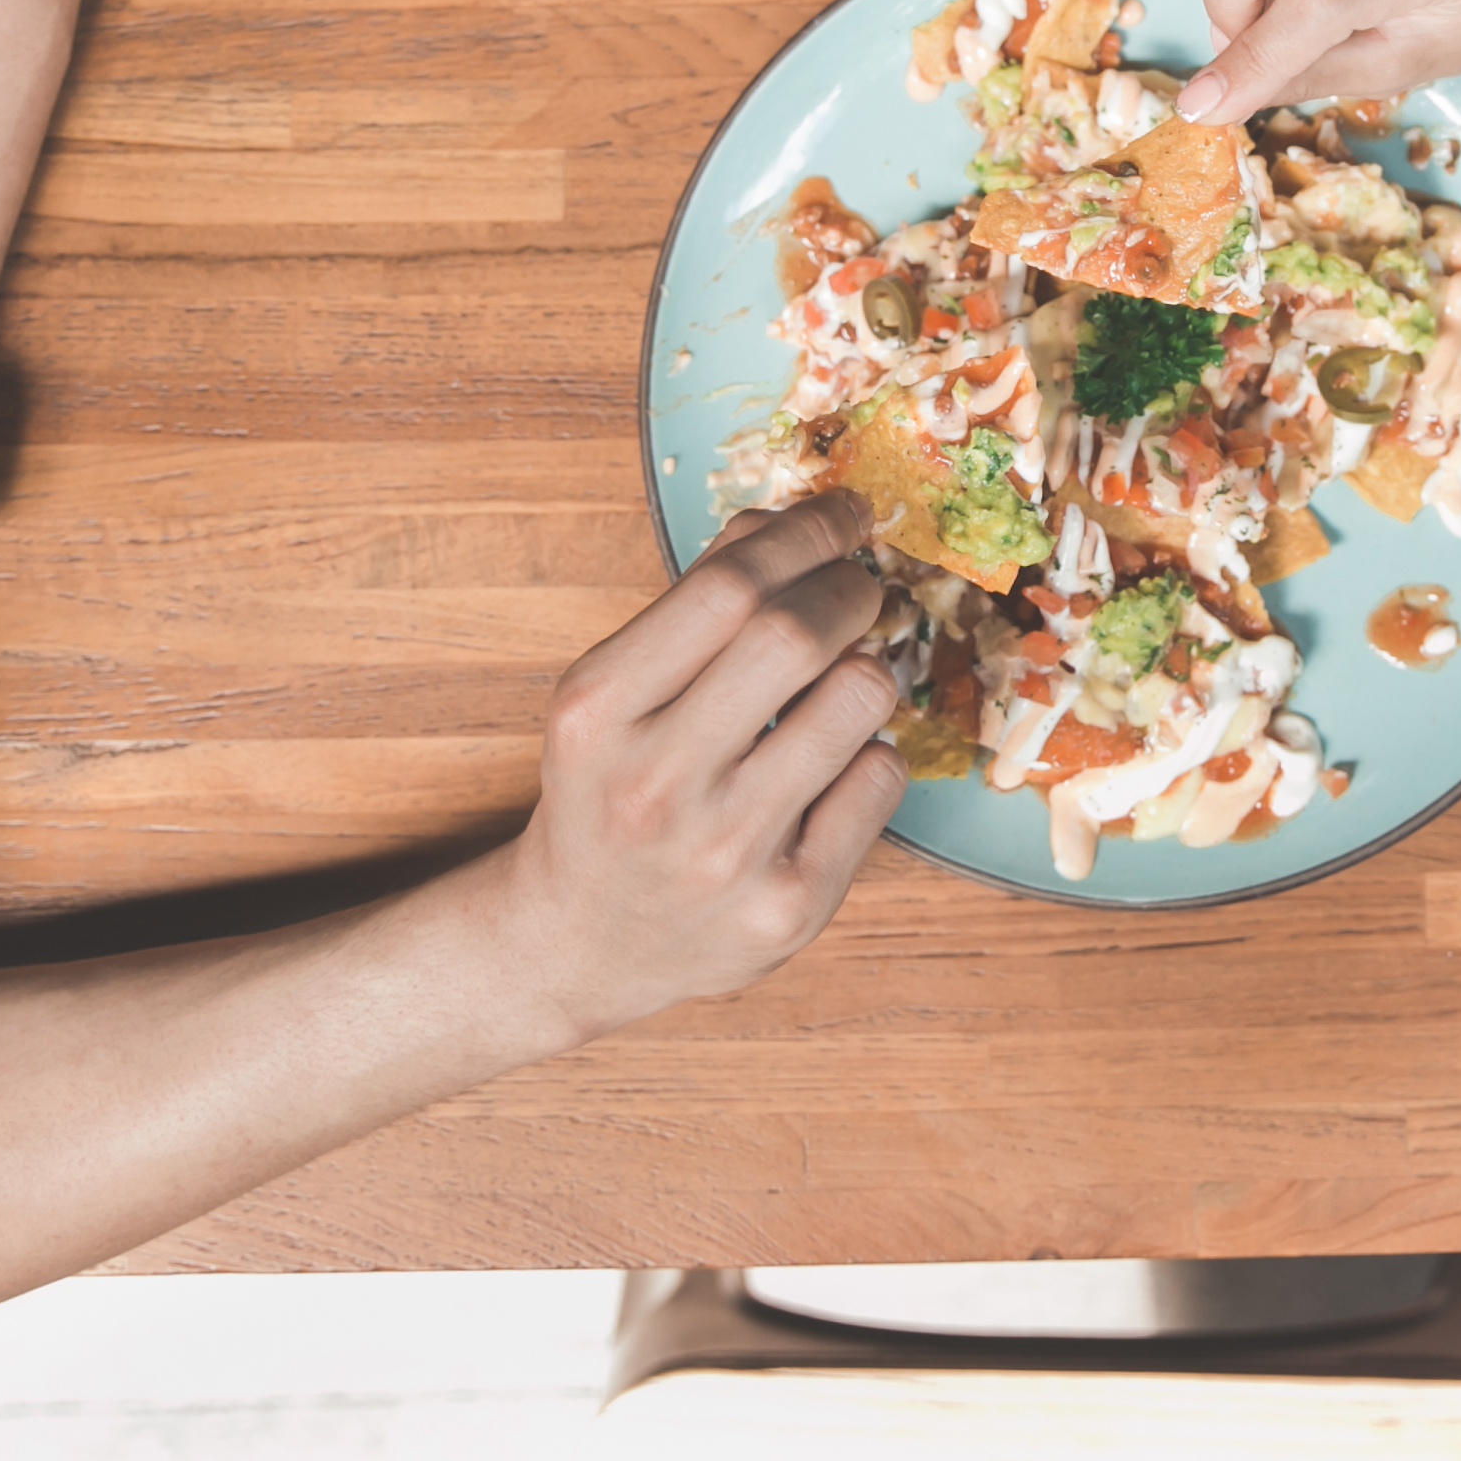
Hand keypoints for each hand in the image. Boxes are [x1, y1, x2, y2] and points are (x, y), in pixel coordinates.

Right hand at [503, 494, 904, 1045]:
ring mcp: (725, 853)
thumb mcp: (613, 693)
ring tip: (838, 685)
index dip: (805, 532)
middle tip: (859, 589)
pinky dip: (871, 751)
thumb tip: (792, 522)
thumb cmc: (611, 791)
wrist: (580, 944)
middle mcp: (654, 783)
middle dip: (850, 589)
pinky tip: (830, 768)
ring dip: (867, 668)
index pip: (727, 586)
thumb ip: (694, 603)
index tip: (844, 516)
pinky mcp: (787, 908)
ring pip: (857, 699)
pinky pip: (880, 778)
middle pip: (796, 635)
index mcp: (598, 711)